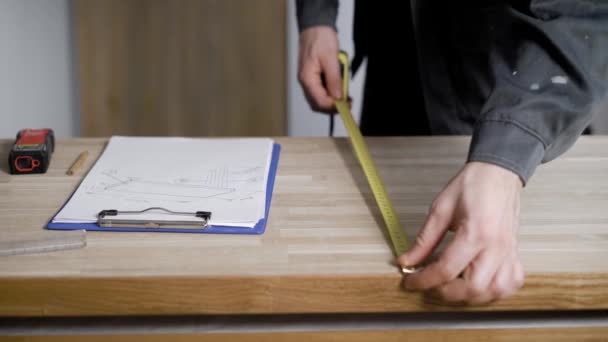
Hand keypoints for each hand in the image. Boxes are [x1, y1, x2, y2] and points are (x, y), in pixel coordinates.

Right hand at [298, 26, 341, 112]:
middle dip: (332, 106)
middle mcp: (306, 82)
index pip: (319, 101)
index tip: (346, 105)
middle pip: (318, 104)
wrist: (315, 27)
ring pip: (319, 99)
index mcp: (307, 78)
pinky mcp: (314, 77)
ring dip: (332, 100)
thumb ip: (334, 79)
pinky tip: (339, 88)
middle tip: (347, 103)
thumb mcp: (331, 58)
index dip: (333, 106)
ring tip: (345, 96)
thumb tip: (338, 97)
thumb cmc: (320, 38)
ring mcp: (309, 80)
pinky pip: (321, 90)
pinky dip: (331, 92)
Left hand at [398, 162, 524, 304]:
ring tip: (453, 284)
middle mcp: (496, 246)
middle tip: (431, 284)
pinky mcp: (515, 252)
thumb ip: (424, 240)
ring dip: (471, 295)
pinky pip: (511, 283)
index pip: (446, 269)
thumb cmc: (473, 185)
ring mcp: (509, 251)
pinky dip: (495, 290)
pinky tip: (479, 281)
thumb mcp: (440, 209)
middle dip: (447, 293)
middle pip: (473, 288)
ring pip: (495, 291)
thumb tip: (408, 260)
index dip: (423, 280)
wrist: (498, 172)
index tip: (410, 282)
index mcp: (476, 232)